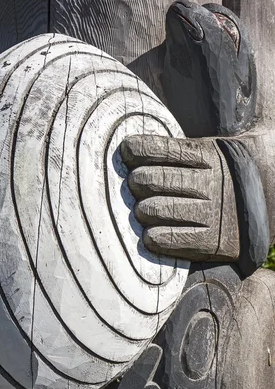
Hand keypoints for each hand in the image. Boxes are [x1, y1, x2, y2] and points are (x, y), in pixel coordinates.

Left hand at [120, 135, 239, 261]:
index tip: (128, 151)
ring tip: (144, 209)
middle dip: (136, 181)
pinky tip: (151, 233)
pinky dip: (152, 236)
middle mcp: (209, 183)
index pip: (162, 149)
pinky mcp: (211, 242)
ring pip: (155, 209)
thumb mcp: (207, 152)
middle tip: (136, 184)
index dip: (138, 149)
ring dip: (142, 210)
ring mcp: (211, 213)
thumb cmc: (219, 176)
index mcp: (207, 157)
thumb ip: (174, 149)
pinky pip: (168, 239)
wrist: (264, 204)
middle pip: (152, 180)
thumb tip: (129, 147)